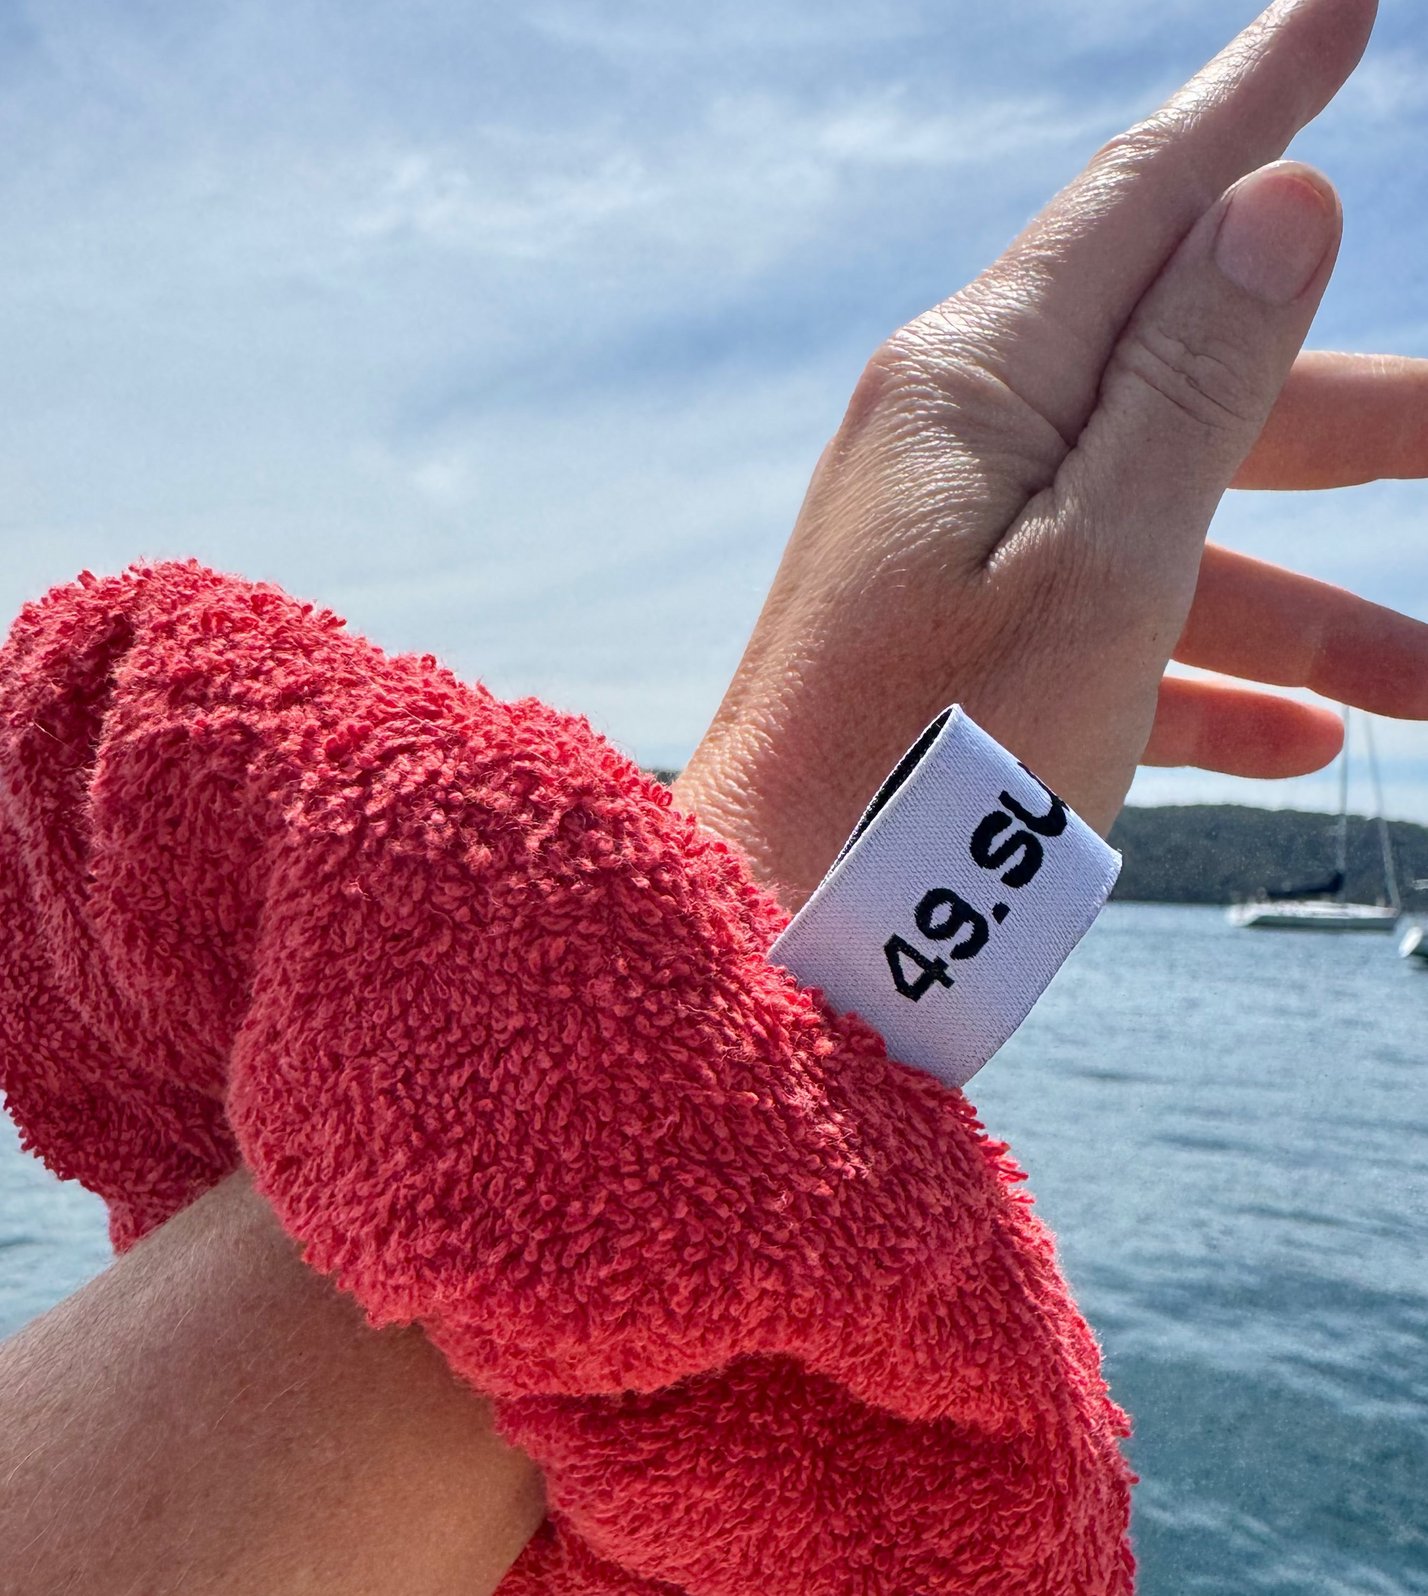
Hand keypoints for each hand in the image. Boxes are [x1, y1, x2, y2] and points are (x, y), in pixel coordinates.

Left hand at [675, 0, 1427, 905]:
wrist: (786, 943)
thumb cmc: (933, 772)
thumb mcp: (1102, 570)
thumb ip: (1195, 386)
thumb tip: (1275, 201)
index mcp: (982, 381)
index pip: (1152, 193)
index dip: (1261, 96)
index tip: (1343, 3)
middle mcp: (964, 443)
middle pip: (1205, 385)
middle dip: (1367, 422)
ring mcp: (960, 554)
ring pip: (1181, 538)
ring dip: (1320, 617)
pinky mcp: (962, 662)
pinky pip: (1117, 639)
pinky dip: (1212, 686)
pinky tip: (1311, 747)